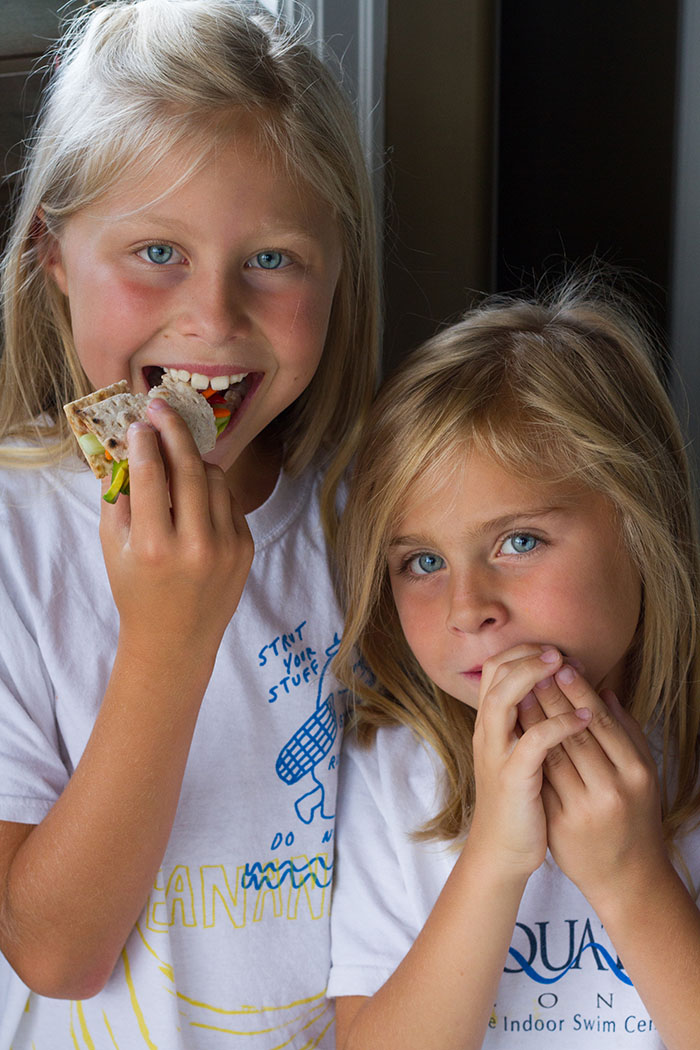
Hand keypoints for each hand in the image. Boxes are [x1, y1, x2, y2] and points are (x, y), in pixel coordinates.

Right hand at [99, 399, 253, 662]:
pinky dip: (212, 490)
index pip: (151, 475)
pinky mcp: (245, 549)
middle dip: (174, 430)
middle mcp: (194, 546)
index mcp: (153, 546)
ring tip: (176, 463)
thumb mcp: (113, 546)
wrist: (175, 640)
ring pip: (215, 478)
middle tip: (162, 407)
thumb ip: (118, 495)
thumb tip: (128, 444)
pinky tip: (196, 498)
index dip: (146, 441)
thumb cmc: (136, 591)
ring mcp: (226, 547)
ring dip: (194, 462)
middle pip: (189, 467)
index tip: (141, 421)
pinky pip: (229, 500)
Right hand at [469, 645, 591, 879]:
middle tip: (561, 654)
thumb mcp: (521, 752)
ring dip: (536, 677)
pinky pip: (534, 742)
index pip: (495, 668)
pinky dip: (560, 725)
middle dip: (529, 656)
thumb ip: (531, 721)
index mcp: (490, 723)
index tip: (556, 652)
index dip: (524, 652)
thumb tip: (556, 687)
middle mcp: (487, 731)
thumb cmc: (520, 800)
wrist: (502, 850)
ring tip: (568, 669)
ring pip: (505, 698)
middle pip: (495, 673)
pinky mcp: (512, 778)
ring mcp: (497, 753)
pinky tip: (585, 719)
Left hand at [518, 660, 667, 905]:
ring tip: (520, 689)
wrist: (625, 876)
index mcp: (636, 773)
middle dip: (553, 697)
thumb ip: (627, 731)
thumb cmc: (636, 815)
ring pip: (553, 754)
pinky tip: (515, 728)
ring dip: (534, 718)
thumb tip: (607, 691)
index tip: (563, 666)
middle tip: (535, 669)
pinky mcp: (561, 824)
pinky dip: (527, 751)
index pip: (603, 722)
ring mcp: (584, 809)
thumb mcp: (642, 773)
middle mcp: (612, 790)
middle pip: (576, 733)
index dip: (581, 692)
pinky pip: (540, 779)